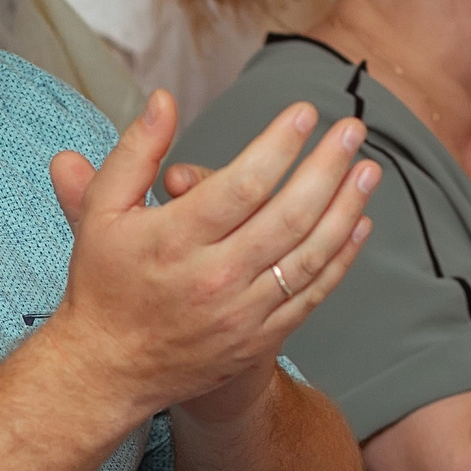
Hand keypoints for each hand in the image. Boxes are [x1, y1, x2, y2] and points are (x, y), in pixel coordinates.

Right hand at [46, 90, 378, 420]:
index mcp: (174, 240)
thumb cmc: (105, 281)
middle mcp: (213, 277)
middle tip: (352, 129)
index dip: (278, 145)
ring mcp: (241, 312)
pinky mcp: (258, 338)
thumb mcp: (102, 211)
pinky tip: (358, 223)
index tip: (305, 112)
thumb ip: (134, 152)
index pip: (241, 185)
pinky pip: (311, 295)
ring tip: (368, 169)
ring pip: (308, 254)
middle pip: (286, 216)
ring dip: (345, 208)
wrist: (108, 369)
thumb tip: (164, 100)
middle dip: (326, 167)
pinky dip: (340, 258)